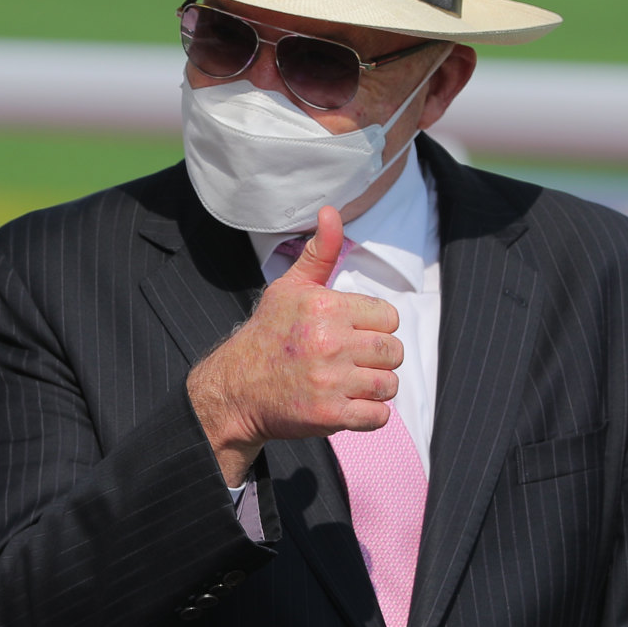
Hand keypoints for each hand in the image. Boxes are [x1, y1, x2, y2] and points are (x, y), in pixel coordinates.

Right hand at [186, 206, 403, 484]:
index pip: (388, 317)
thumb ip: (319, 253)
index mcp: (324, 308)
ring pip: (389, 384)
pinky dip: (368, 414)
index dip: (373, 327)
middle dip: (377, 358)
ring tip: (349, 383)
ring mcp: (330, 381)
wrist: (235, 390)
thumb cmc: (267, 336)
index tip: (350, 334)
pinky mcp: (329, 415)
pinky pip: (377, 416)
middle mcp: (329, 343)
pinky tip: (347, 404)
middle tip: (351, 361)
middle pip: (392, 351)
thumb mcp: (288, 289)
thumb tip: (331, 211)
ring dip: (374, 387)